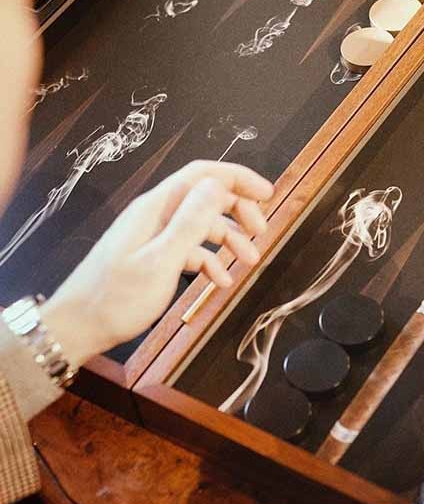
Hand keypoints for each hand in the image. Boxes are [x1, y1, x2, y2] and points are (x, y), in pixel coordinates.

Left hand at [41, 161, 273, 367]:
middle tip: (261, 231)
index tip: (267, 193)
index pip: (202, 175)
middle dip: (238, 210)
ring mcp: (152, 236)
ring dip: (228, 240)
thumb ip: (190, 222)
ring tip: (250, 260)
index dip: (237, 178)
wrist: (76, 328)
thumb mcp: (160, 261)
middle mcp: (154, 215)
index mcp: (155, 208)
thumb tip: (217, 186)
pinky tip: (221, 281)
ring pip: (199, 226)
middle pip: (204, 197)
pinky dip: (209, 261)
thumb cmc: (113, 299)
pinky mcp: (152, 257)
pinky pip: (188, 250)